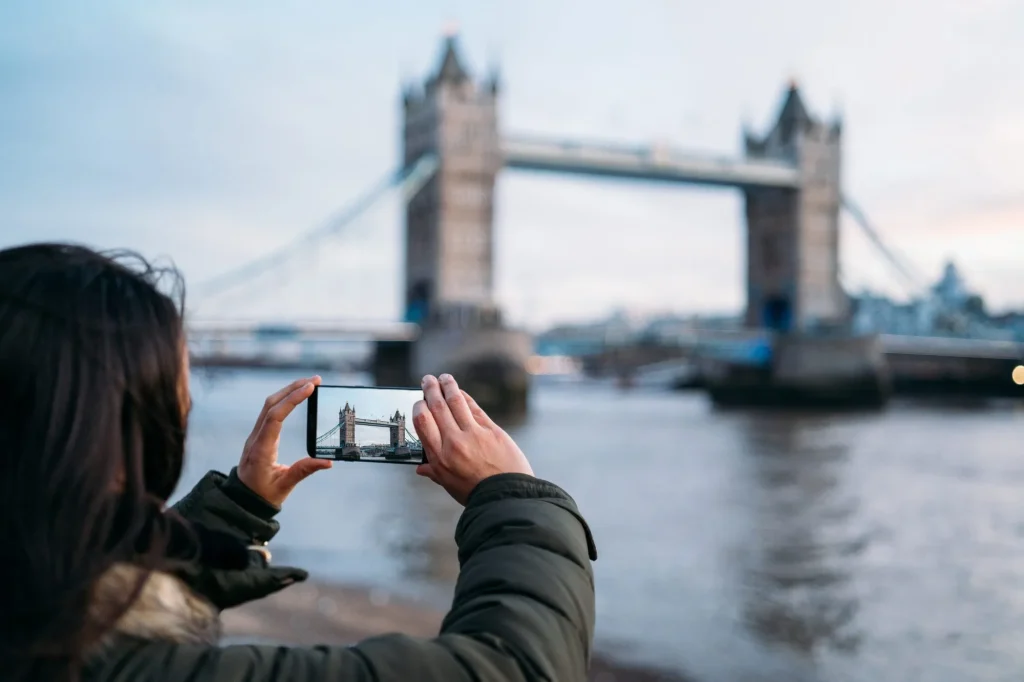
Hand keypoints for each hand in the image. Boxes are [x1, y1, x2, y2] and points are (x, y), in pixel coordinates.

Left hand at [238, 375, 331, 506]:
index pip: (275, 417)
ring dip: (289, 391)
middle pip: (271, 404)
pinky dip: (284, 399)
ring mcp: (256, 434)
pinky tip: (296, 395)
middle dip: (293, 388)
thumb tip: (328, 462)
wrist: (241, 500)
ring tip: (309, 383)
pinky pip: (270, 411)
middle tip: (316, 380)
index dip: (292, 400)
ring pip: (270, 405)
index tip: (310, 388)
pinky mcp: (259, 435)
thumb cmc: (262, 495)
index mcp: (261, 449)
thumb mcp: (284, 486)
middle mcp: (256, 437)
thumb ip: (304, 471)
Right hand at [412, 374, 532, 504]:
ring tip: (444, 378)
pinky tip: (462, 392)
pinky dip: (467, 397)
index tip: (419, 401)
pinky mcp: (492, 430)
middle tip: (427, 380)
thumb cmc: (477, 493)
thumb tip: (421, 468)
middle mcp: (454, 442)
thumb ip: (434, 472)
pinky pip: (475, 408)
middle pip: (438, 407)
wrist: (507, 496)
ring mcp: (473, 434)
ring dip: (448, 386)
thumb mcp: (450, 485)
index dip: (419, 407)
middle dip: (431, 390)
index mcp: (440, 457)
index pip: (423, 423)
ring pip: (456, 402)